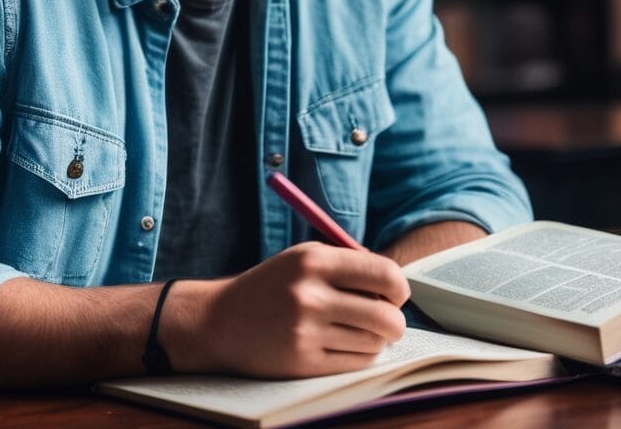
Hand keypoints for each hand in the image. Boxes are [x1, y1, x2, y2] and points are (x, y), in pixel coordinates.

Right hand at [163, 243, 409, 377]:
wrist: (221, 321)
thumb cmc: (273, 284)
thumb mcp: (305, 257)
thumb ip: (349, 263)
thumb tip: (396, 283)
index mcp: (315, 261)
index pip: (383, 274)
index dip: (399, 286)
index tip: (396, 292)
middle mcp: (311, 295)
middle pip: (386, 315)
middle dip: (396, 320)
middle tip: (389, 318)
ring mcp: (306, 332)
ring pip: (374, 342)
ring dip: (376, 338)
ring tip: (359, 329)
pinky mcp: (302, 363)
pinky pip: (356, 363)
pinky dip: (360, 355)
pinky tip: (344, 344)